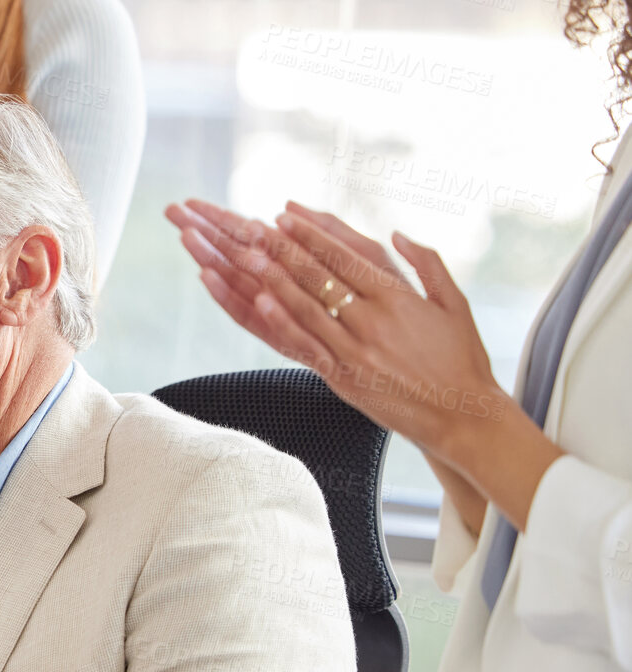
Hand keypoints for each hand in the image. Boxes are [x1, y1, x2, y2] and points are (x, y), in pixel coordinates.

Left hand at [168, 198, 558, 530]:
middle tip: (254, 227)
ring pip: (307, 307)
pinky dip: (283, 322)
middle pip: (319, 277)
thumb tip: (397, 233)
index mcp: (398, 298)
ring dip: (274, 279)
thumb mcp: (455, 303)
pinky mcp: (343, 378)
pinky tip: (261, 302)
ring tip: (247, 255)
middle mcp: (372, 321)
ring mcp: (355, 350)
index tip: (285, 216)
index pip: (345, 258)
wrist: (462, 416)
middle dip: (284, 249)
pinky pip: (306, 346)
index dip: (311, 235)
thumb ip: (427, 263)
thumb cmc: (462, 360)